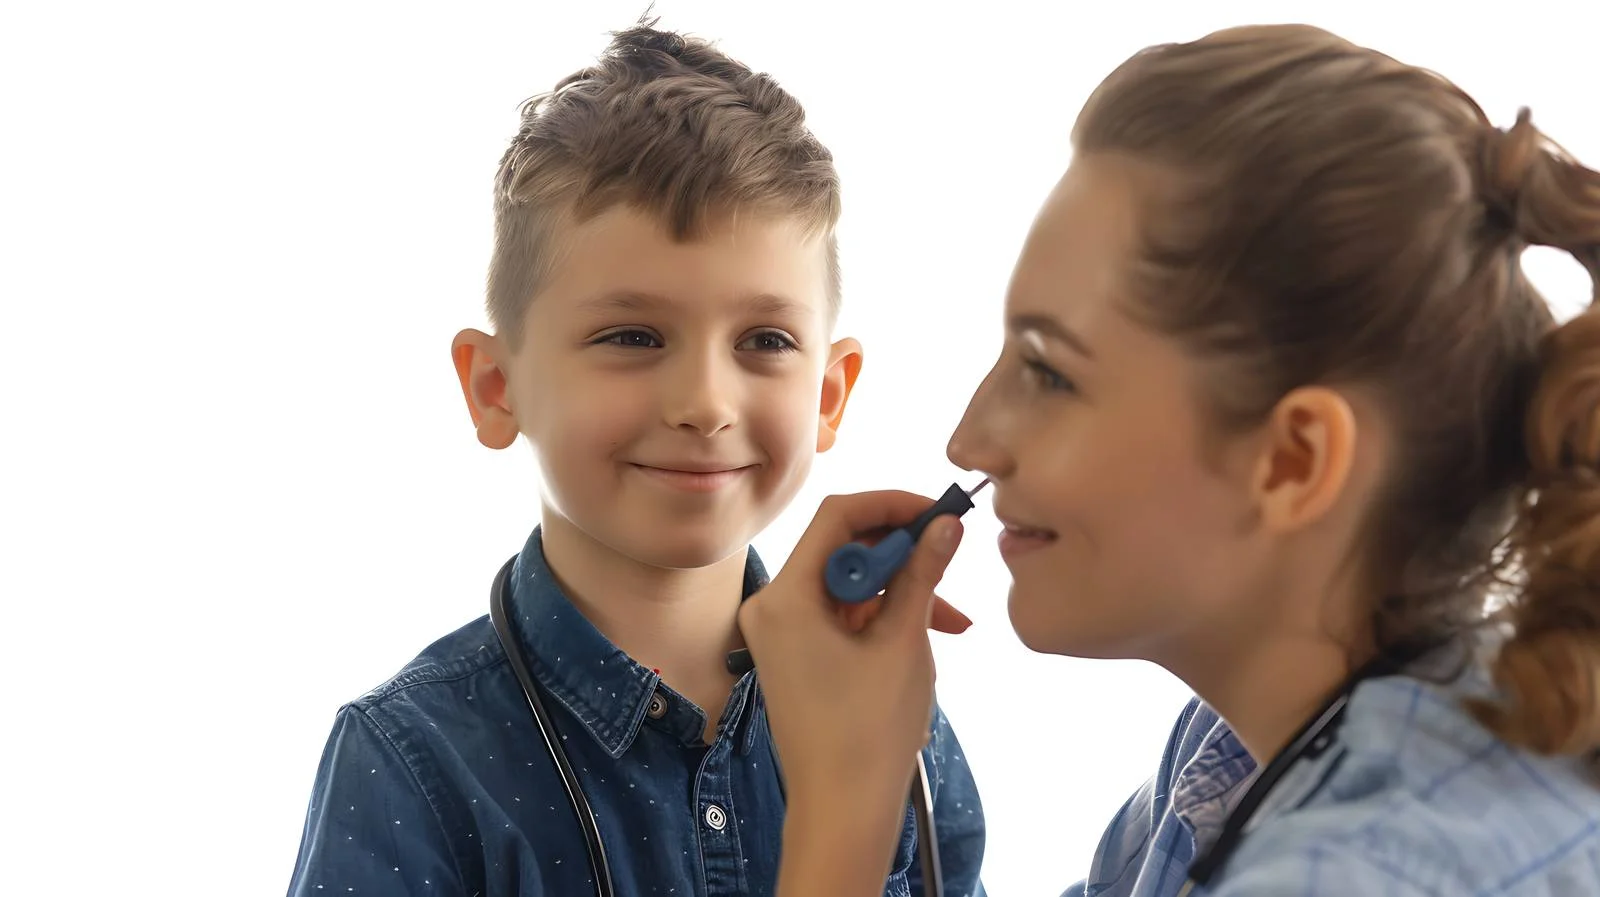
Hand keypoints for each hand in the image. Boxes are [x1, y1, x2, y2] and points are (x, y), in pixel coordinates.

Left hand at [738, 491, 966, 875]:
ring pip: (848, 583)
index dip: (891, 504)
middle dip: (901, 551)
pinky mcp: (796, 653)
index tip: (936, 511)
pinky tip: (928, 632)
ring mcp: (781, 632)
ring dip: (900, 589)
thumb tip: (945, 525)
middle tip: (949, 555)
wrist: (842, 809)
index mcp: (785, 598)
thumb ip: (922, 574)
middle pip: (841, 547)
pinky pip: (842, 613)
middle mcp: (772, 607)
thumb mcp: (904, 642)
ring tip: (951, 617)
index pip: (837, 517)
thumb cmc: (867, 733)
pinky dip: (882, 616)